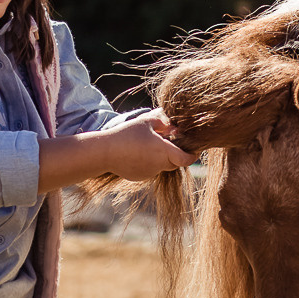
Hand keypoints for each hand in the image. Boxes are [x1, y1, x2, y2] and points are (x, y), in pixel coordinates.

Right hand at [36, 110, 196, 190]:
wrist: (104, 152)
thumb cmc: (126, 134)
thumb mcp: (146, 121)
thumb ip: (163, 120)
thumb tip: (175, 122)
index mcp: (164, 151)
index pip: (188, 159)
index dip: (193, 154)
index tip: (194, 147)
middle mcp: (159, 165)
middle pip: (176, 162)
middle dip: (176, 152)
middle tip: (169, 139)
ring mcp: (150, 173)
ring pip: (163, 165)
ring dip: (161, 157)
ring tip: (148, 144)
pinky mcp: (140, 177)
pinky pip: (151, 169)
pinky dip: (150, 162)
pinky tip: (138, 152)